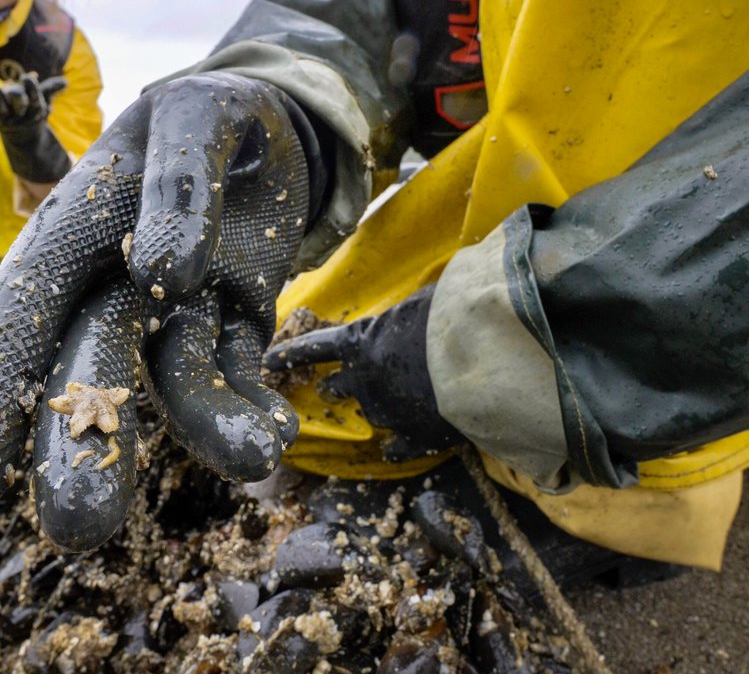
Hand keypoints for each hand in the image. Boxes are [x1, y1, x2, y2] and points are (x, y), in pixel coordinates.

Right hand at [0, 72, 312, 549]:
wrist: (274, 122)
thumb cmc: (211, 111)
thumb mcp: (193, 119)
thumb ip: (178, 184)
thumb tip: (162, 276)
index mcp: (72, 235)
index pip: (16, 321)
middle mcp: (113, 286)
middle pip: (87, 372)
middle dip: (77, 449)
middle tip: (75, 527)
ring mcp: (178, 313)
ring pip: (177, 381)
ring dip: (205, 425)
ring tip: (250, 456)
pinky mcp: (236, 324)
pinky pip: (243, 373)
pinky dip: (257, 405)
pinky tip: (274, 430)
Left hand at [0, 74, 70, 180]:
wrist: (22, 136)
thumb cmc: (33, 110)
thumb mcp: (44, 100)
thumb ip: (51, 89)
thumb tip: (65, 82)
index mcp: (35, 110)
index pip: (35, 98)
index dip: (32, 88)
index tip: (28, 77)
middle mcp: (20, 116)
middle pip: (18, 104)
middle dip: (16, 96)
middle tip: (12, 88)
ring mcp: (5, 119)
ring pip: (1, 107)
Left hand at [263, 285, 464, 460]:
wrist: (481, 358)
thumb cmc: (451, 315)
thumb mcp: (421, 300)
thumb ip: (406, 314)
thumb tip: (416, 309)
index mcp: (360, 341)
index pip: (314, 348)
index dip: (290, 354)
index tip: (267, 361)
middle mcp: (364, 380)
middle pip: (337, 387)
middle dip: (333, 387)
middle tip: (330, 389)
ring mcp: (387, 411)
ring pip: (372, 414)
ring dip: (375, 410)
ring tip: (386, 409)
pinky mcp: (414, 436)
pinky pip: (396, 447)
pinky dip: (397, 447)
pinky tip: (399, 447)